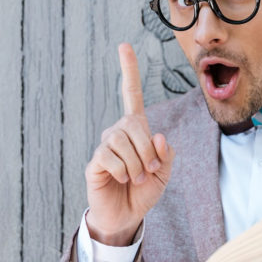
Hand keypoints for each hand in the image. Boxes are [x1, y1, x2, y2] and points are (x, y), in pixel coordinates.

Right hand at [84, 43, 174, 245]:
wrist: (126, 216)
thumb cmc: (144, 192)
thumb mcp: (164, 173)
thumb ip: (166, 154)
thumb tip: (158, 135)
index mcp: (135, 129)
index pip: (131, 94)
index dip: (128, 70)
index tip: (124, 46)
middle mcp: (117, 132)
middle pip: (134, 124)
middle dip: (148, 151)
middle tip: (150, 172)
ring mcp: (104, 146)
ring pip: (123, 143)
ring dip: (137, 165)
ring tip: (136, 179)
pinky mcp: (95, 162)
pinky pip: (111, 158)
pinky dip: (124, 172)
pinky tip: (122, 180)